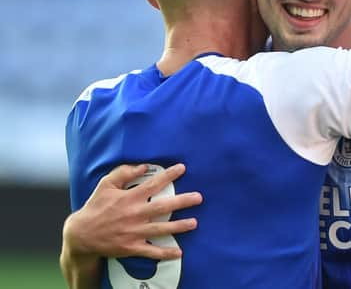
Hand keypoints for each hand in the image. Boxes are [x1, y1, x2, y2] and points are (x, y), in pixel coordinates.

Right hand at [63, 163, 201, 260]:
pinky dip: (165, 253)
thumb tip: (144, 166)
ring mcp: (134, 232)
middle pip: (163, 207)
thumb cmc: (96, 207)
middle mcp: (134, 214)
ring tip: (195, 223)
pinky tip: (179, 252)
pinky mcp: (132, 247)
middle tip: (199, 197)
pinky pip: (151, 251)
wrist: (81, 235)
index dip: (169, 175)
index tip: (183, 168)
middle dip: (182, 201)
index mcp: (129, 198)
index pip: (153, 184)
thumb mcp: (105, 185)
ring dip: (179, 226)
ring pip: (161, 229)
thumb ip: (124, 173)